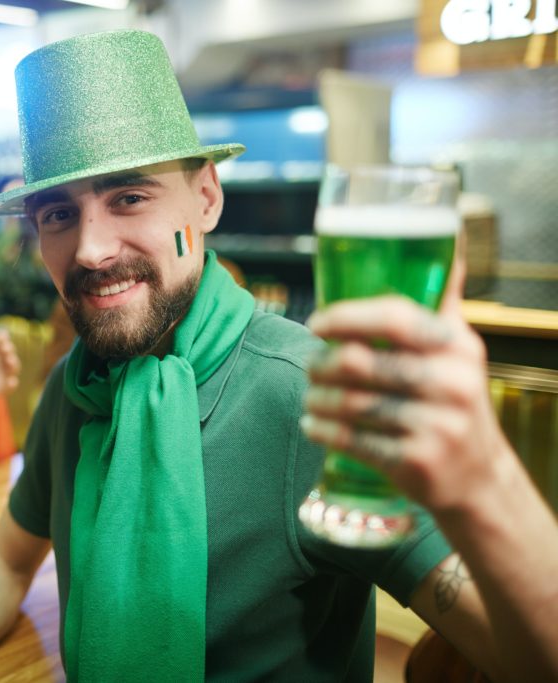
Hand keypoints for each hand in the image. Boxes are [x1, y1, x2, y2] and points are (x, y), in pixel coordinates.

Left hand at [0, 324, 19, 411]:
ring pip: (12, 368)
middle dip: (9, 349)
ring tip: (10, 361)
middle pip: (8, 353)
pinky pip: (8, 387)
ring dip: (14, 364)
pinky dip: (11, 384)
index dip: (2, 337)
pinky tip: (11, 382)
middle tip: (5, 347)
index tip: (2, 336)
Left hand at [301, 255, 513, 512]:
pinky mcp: (417, 463)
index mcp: (457, 345)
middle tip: (308, 365)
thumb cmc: (456, 401)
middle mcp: (453, 382)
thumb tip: (450, 249)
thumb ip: (444, 305)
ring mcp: (438, 426)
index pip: (394, 316)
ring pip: (352, 403)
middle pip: (361, 362)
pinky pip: (354, 442)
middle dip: (321, 363)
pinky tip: (311, 424)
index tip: (316, 324)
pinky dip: (323, 431)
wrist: (479, 478)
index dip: (345, 316)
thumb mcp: (460, 351)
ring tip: (310, 395)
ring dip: (317, 398)